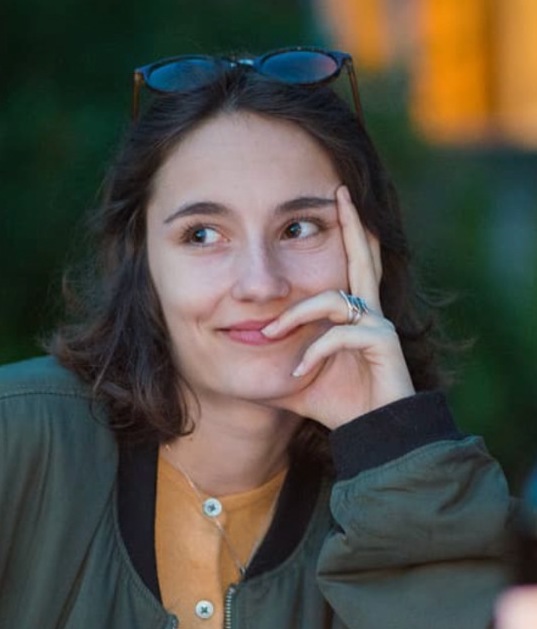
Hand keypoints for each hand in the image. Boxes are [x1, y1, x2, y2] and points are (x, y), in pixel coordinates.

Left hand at [261, 185, 414, 428]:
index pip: (349, 266)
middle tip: (340, 191)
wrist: (373, 437)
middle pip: (362, 258)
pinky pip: (339, 335)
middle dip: (351, 223)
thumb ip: (279, 357)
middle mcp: (369, 313)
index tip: (335, 202)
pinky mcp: (383, 345)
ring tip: (269, 334)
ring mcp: (377, 327)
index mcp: (352, 314)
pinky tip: (298, 373)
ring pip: (331, 299)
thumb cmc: (338, 405)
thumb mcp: (297, 376)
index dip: (346, 235)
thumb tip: (246, 351)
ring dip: (295, 315)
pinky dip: (313, 353)